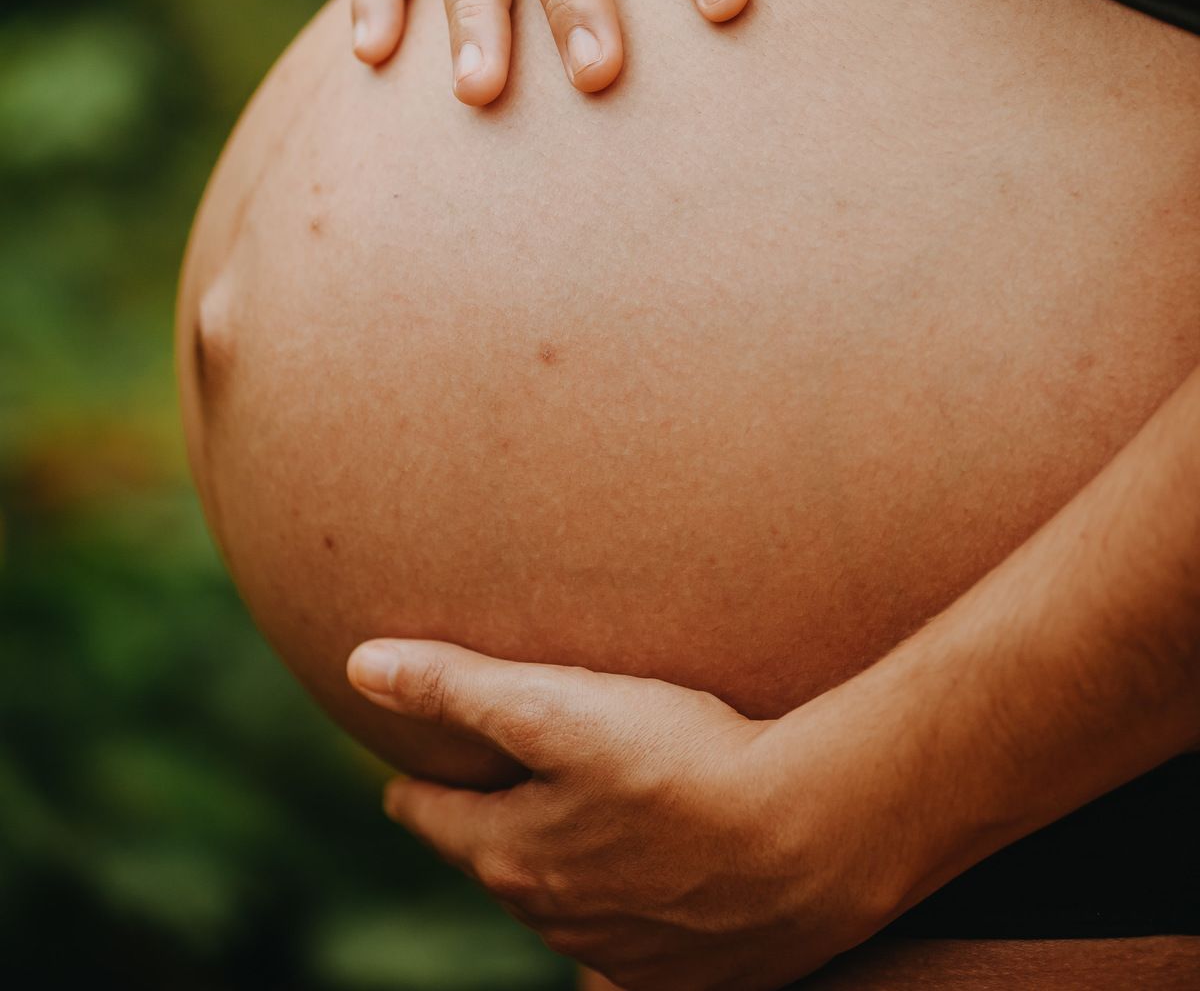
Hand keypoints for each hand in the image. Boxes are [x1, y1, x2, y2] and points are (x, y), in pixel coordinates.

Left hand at [345, 640, 901, 990]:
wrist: (812, 839)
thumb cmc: (681, 761)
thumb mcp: (558, 706)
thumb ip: (458, 686)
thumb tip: (357, 664)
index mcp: (514, 857)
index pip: (438, 822)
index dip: (417, 795)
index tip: (402, 785)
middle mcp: (559, 920)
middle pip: (502, 869)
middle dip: (488, 835)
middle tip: (485, 801)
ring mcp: (627, 955)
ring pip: (566, 908)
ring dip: (557, 872)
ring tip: (565, 835)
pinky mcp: (694, 974)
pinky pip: (636, 944)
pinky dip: (626, 910)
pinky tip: (649, 882)